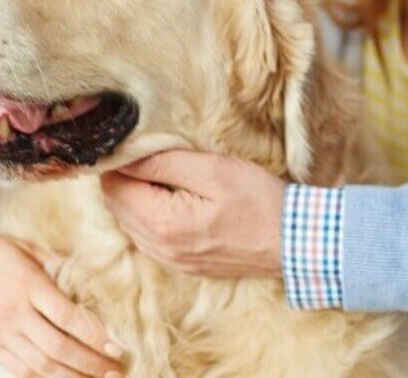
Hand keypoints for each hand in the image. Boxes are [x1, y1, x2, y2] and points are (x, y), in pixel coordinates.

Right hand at [0, 232, 123, 377]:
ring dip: (73, 376)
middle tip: (116, 370)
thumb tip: (87, 274)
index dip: (95, 335)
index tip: (117, 344)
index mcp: (26, 283)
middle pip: (58, 347)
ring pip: (41, 365)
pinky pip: (20, 370)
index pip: (67, 316)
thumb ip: (53, 260)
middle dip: (91, 363)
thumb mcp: (19, 244)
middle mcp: (14, 312)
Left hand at [100, 150, 285, 277]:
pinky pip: (148, 236)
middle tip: (150, 153)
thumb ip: (163, 163)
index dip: (120, 162)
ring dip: (137, 195)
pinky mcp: (182, 264)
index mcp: (162, 224)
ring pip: (129, 221)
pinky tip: (172, 197)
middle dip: (126, 177)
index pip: (114, 187)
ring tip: (163, 173)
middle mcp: (159, 248)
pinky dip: (149, 213)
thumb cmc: (257, 200)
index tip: (136, 144)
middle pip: (117, 205)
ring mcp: (170, 260)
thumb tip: (125, 156)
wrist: (293, 242)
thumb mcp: (212, 170)